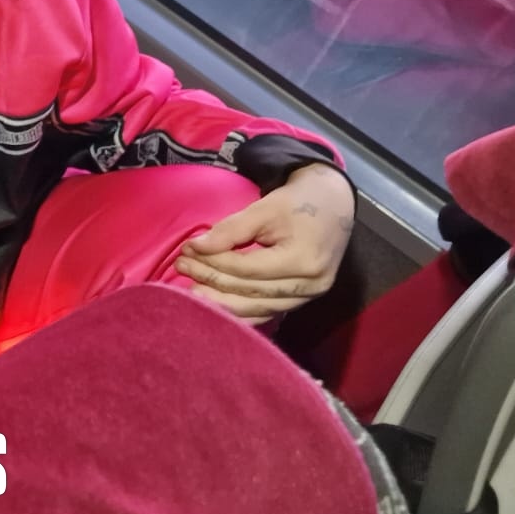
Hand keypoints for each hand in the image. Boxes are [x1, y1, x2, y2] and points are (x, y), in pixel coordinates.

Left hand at [174, 164, 354, 320]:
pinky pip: (268, 312)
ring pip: (257, 308)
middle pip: (250, 290)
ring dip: (221, 301)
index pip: (247, 269)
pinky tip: (216, 308)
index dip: (213, 261)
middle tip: (180, 268)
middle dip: (211, 280)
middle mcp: (310, 285)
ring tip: (191, 291)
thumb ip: (232, 229)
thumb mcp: (266, 207)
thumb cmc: (300, 200)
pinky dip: (241, 312)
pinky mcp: (304, 300)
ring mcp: (310, 297)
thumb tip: (196, 247)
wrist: (334, 203)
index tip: (186, 250)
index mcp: (303, 260)